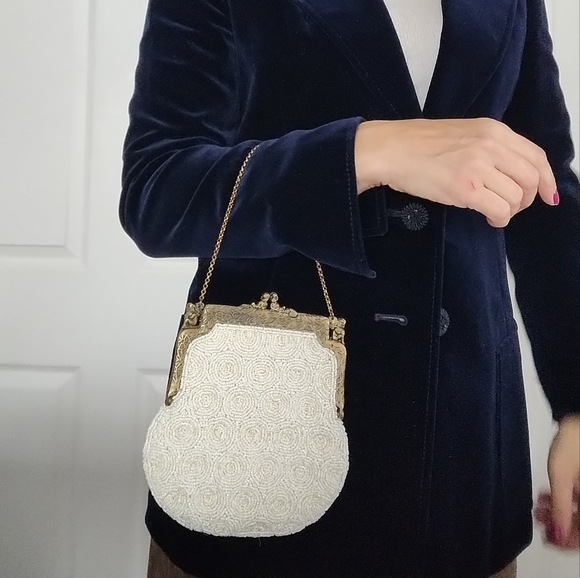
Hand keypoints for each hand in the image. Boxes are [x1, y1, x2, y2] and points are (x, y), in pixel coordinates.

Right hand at [354, 117, 557, 226]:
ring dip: (509, 211)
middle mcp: (490, 145)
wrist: (391, 149)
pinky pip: (498, 209)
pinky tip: (488, 218)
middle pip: (531, 179)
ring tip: (493, 212)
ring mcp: (477, 167)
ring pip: (516, 197)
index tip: (548, 195)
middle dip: (527, 200)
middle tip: (510, 207)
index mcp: (493, 130)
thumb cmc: (419, 145)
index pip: (536, 156)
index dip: (547, 179)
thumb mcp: (463, 134)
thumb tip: (510, 173)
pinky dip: (499, 218)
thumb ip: (490, 148)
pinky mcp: (464, 188)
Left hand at [534, 415, 579, 548]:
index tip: (548, 538)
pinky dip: (563, 500)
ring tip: (539, 505)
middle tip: (540, 519)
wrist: (579, 416)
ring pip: (579, 513)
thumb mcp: (562, 476)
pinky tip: (547, 495)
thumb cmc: (576, 439)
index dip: (567, 541)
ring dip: (558, 512)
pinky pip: (579, 500)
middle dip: (559, 524)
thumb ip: (560, 508)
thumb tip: (556, 536)